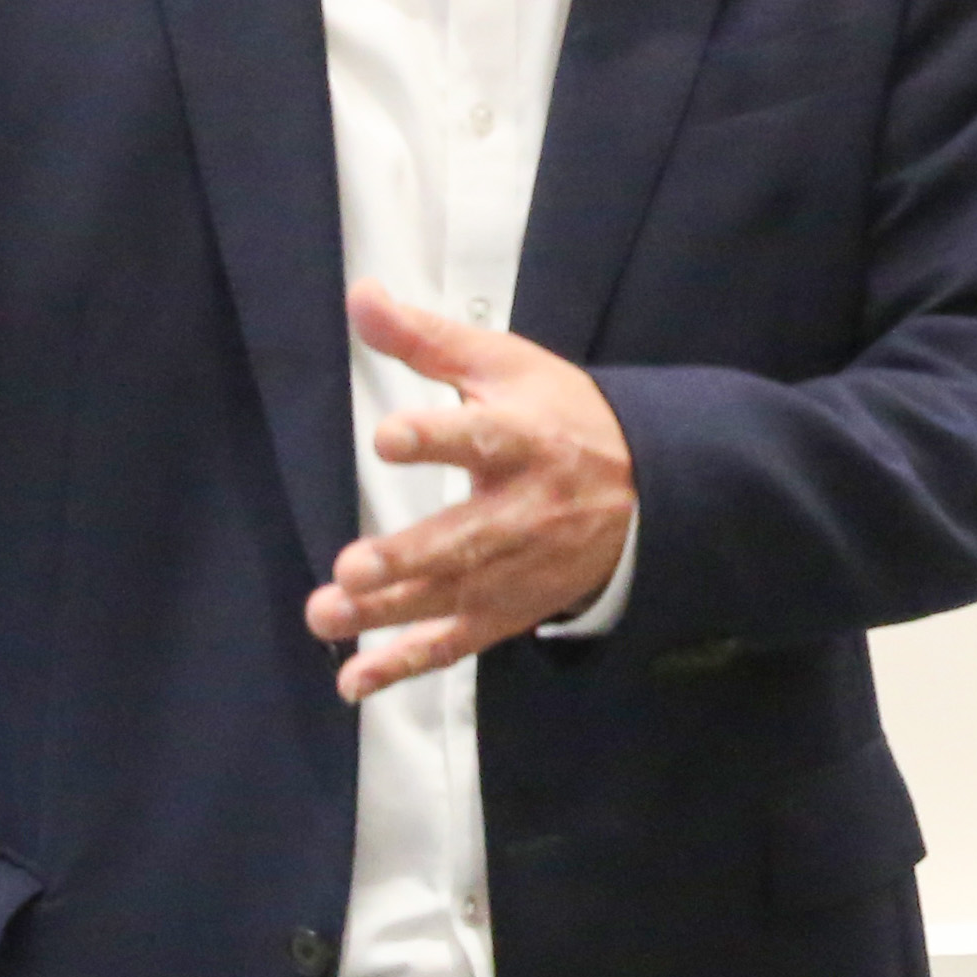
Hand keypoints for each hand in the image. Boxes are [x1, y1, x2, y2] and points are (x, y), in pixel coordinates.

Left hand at [310, 282, 635, 700]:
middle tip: (353, 568)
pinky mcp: (507, 611)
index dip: (436, 439)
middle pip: (463, 538)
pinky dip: (406, 665)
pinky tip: (356, 681)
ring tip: (328, 614)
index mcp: (524, 440)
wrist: (647, 490)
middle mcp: (521, 511)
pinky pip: (455, 644)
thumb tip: (360, 296)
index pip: (480, 438)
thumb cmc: (563, 418)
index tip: (388, 438)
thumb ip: (428, 341)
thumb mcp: (505, 365)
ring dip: (389, 612)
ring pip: (451, 596)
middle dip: (407, 558)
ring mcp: (514, 570)